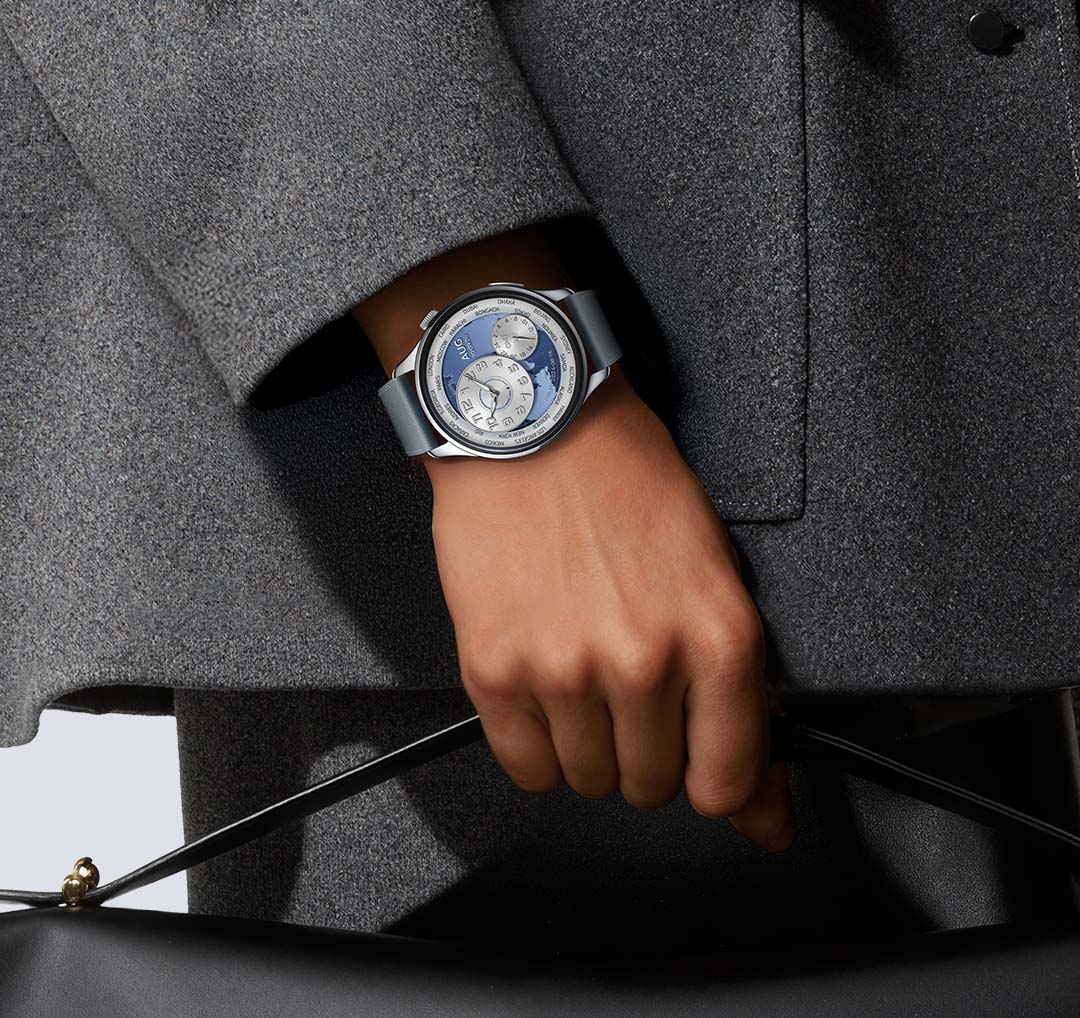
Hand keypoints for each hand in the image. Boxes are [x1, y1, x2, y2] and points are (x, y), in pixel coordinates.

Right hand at [427, 373, 794, 851]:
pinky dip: (536, 746)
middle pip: (650, 786)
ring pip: (587, 779)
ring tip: (580, 674)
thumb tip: (765, 810)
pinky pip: (525, 766)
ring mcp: (564, 670)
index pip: (730, 781)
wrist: (532, 425)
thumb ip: (741, 694)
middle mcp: (644, 662)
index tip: (701, 769)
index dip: (716, 783)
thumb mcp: (712, 571)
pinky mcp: (494, 669)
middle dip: (645, 753)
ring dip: (589, 746)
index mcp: (717, 636)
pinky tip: (542, 690)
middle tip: (629, 691)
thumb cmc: (623, 480)